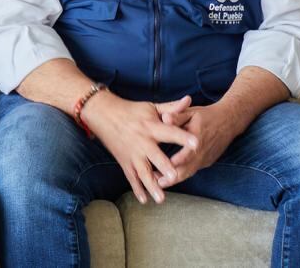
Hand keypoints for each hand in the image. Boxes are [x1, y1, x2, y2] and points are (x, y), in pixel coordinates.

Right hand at [81, 92, 198, 204]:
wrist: (103, 114)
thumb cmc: (131, 110)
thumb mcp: (151, 107)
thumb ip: (171, 107)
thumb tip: (189, 100)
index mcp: (151, 127)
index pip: (170, 132)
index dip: (183, 136)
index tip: (196, 143)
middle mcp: (142, 142)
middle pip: (155, 156)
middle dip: (164, 167)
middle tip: (174, 176)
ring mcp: (132, 154)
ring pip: (143, 172)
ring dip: (151, 185)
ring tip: (161, 198)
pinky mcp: (124, 162)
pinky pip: (131, 177)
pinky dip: (137, 189)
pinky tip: (144, 200)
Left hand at [162, 103, 240, 186]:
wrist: (229, 122)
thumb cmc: (207, 115)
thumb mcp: (192, 112)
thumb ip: (178, 116)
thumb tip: (165, 117)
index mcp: (197, 138)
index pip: (187, 153)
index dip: (176, 161)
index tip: (163, 168)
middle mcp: (202, 152)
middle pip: (187, 169)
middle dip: (173, 178)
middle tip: (157, 183)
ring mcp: (205, 159)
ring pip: (190, 172)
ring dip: (175, 179)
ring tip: (159, 184)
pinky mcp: (206, 162)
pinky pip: (193, 170)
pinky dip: (182, 175)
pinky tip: (169, 178)